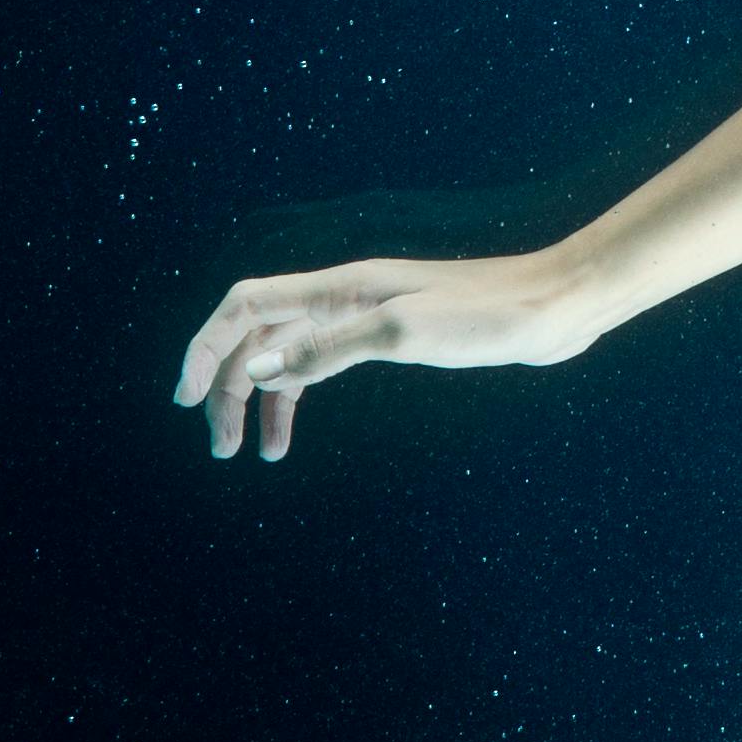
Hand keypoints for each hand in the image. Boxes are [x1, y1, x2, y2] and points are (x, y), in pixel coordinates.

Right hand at [175, 246, 594, 459]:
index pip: (245, 306)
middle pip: (259, 333)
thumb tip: (257, 366)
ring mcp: (369, 314)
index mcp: (340, 288)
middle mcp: (346, 296)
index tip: (185, 400)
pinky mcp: (394, 334)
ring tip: (256, 453)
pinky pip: (323, 361)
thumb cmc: (489, 316)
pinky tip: (296, 427)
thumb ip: (328, 349)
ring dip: (263, 398)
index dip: (206, 347)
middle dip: (228, 385)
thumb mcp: (404, 334)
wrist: (556, 306)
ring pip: (289, 351)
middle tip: (221, 446)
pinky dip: (301, 394)